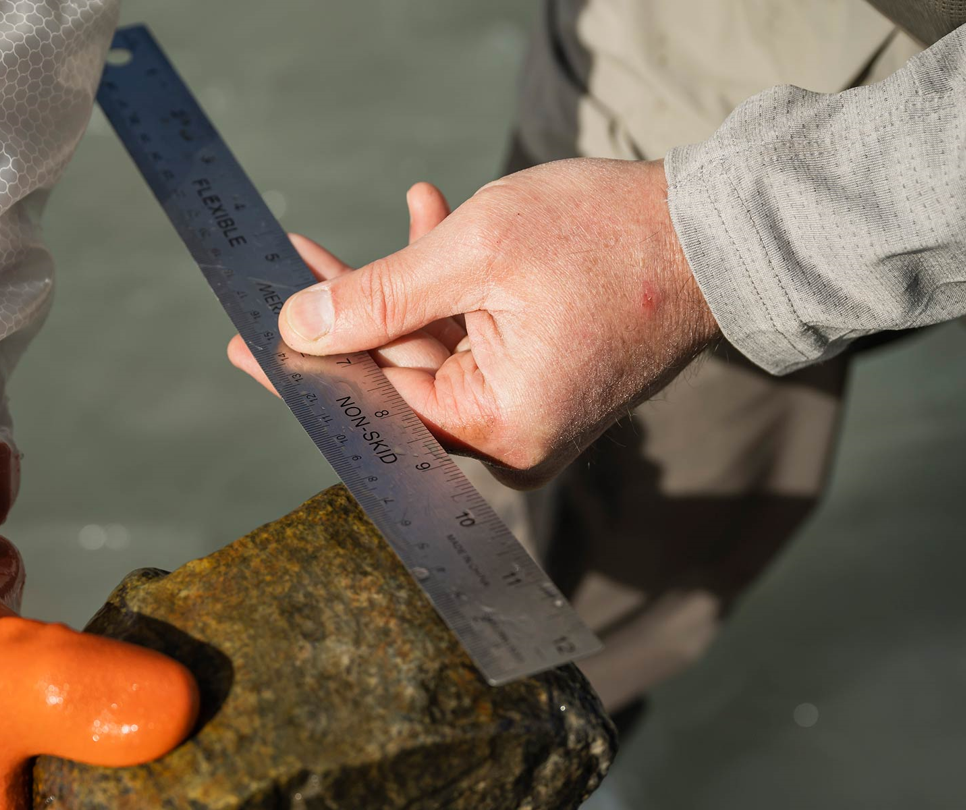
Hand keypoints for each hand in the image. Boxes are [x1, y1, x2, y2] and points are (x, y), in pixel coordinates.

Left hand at [229, 159, 718, 488]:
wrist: (718, 231)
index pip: (375, 407)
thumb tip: (300, 326)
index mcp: (498, 431)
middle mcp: (513, 442)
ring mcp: (530, 414)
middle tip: (296, 261)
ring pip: (436, 348)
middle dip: (356, 308)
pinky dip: (454, 288)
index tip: (248, 340)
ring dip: (412, 282)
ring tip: (411, 210)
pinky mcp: (543, 383)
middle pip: (400, 379)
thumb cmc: (610, 240)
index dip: (310, 365)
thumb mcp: (476, 254)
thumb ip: (379, 296)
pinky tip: (436, 220)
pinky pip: (475, 340)